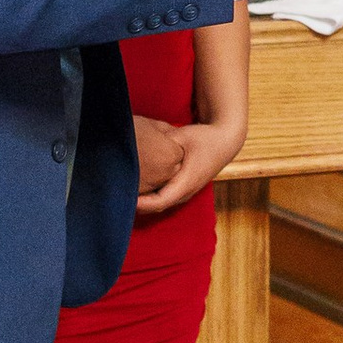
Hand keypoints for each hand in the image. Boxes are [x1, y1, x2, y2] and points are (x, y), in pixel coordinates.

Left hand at [133, 113, 247, 217]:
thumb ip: (162, 142)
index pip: (160, 201)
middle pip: (157, 206)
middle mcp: (186, 192)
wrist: (226, 141)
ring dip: (143, 202)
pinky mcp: (184, 188)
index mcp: (186, 182)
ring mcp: (186, 192)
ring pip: (161, 204)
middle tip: (116, 197)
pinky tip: (137, 189)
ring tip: (123, 195)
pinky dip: (150, 197)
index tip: (124, 200)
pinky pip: (164, 198)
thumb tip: (141, 145)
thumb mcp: (182, 135)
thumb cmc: (205, 138)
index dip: (141, 204)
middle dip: (137, 204)